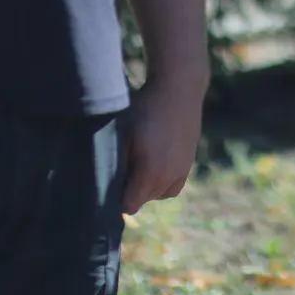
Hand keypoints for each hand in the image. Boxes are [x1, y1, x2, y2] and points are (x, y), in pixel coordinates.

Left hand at [120, 75, 203, 214]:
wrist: (179, 88)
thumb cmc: (145, 108)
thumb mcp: (123, 134)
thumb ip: (115, 162)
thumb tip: (105, 181)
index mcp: (150, 173)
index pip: (128, 206)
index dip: (115, 198)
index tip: (109, 182)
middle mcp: (168, 177)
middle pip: (143, 200)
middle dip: (131, 190)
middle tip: (122, 167)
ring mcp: (182, 170)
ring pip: (159, 194)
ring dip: (147, 187)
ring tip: (138, 165)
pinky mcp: (189, 162)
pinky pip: (173, 186)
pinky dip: (163, 182)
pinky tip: (155, 165)